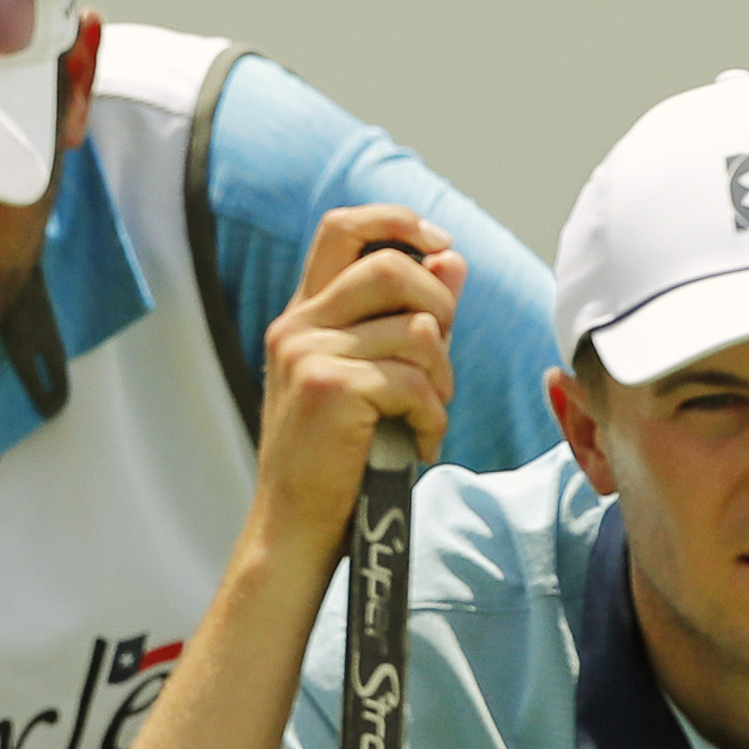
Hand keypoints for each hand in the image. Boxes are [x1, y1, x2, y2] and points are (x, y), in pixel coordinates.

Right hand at [251, 206, 465, 567]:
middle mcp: (299, 325)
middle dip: (440, 309)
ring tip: (427, 415)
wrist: (296, 527)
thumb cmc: (339, 460)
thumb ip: (408, 318)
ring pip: (415, 331)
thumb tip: (452, 259)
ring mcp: (309, 353)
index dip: (397, 221)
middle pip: (391, 268)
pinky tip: (419, 445)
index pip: (342, 228)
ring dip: (441, 377)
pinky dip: (433, 419)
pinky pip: (414, 382)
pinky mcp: (331, 388)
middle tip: (441, 362)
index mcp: (304, 315)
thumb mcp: (372, 379)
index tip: (440, 245)